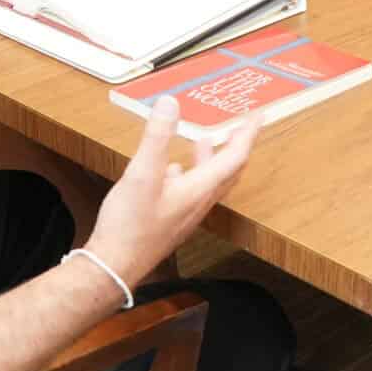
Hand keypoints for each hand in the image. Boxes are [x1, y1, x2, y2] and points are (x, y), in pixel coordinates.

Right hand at [88, 100, 257, 278]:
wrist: (114, 267)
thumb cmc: (130, 226)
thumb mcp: (142, 173)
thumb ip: (156, 137)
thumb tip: (170, 103)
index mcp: (199, 189)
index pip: (234, 157)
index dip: (247, 135)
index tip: (257, 116)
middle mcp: (198, 203)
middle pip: (227, 171)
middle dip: (235, 146)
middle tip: (241, 128)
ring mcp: (185, 214)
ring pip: (207, 182)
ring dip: (211, 159)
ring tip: (205, 140)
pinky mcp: (170, 221)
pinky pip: (189, 192)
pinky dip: (188, 174)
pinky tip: (172, 170)